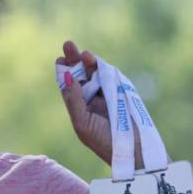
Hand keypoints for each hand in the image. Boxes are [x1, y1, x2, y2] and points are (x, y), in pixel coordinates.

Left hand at [56, 39, 143, 167]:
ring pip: (96, 73)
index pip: (69, 86)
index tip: (60, 60)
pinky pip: (111, 76)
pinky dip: (103, 68)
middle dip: (75, 60)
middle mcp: (92, 99)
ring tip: (83, 54)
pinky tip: (95, 62)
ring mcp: (107, 94)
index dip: (64, 72)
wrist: (132, 149)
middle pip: (81, 75)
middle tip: (68, 44)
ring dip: (89, 62)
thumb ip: (74, 101)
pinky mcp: (121, 92)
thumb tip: (66, 78)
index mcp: (80, 108)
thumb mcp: (83, 123)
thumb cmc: (104, 141)